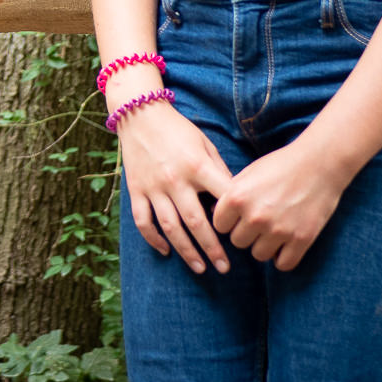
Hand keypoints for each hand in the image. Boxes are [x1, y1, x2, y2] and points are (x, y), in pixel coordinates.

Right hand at [118, 98, 234, 274]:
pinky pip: (143, 220)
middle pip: (196, 222)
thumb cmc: (179, 130)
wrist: (140, 114)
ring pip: (170, 227)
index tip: (244, 236)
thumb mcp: (205, 144)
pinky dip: (153, 239)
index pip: (222, 199)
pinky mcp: (136, 190)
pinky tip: (166, 251)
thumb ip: (219, 171)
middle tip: (224, 268)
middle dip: (212, 249)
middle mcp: (175, 179)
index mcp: (197, 166)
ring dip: (186, 251)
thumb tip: (234, 200)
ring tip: (200, 268)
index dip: (235, 220)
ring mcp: (153, 187)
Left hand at [212, 140, 348, 271]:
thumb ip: (230, 195)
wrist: (319, 163)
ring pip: (258, 255)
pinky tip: (286, 245)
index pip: (219, 226)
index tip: (239, 216)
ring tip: (273, 231)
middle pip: (238, 242)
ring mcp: (279, 230)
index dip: (229, 221)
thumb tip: (213, 215)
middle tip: (259, 222)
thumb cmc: (280, 165)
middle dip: (246, 233)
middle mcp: (255, 216)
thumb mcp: (248, 174)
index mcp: (237, 197)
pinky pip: (283, 264)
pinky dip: (283, 258)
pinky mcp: (301, 239)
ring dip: (264, 246)